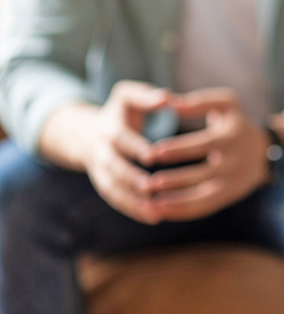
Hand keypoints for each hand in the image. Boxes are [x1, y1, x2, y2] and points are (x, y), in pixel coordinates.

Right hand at [84, 80, 169, 224]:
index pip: (119, 137)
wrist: (88, 133)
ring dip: (132, 201)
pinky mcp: (105, 185)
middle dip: (130, 177)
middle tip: (150, 187)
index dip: (134, 146)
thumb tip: (166, 97)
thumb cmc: (121, 112)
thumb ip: (145, 95)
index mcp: (109, 128)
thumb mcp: (127, 96)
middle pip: (113, 167)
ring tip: (156, 212)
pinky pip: (117, 200)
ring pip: (113, 189)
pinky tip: (155, 217)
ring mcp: (101, 171)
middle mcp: (101, 151)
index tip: (151, 154)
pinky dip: (133, 210)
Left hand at [145, 88, 270, 221]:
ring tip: (151, 203)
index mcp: (232, 137)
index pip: (203, 145)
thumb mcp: (227, 104)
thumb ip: (197, 102)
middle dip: (176, 180)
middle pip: (203, 175)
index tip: (153, 153)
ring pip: (204, 197)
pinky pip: (205, 208)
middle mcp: (235, 162)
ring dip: (177, 202)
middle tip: (149, 183)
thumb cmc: (236, 123)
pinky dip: (183, 211)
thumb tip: (168, 102)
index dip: (178, 149)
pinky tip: (161, 211)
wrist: (265, 151)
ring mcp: (233, 183)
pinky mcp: (229, 196)